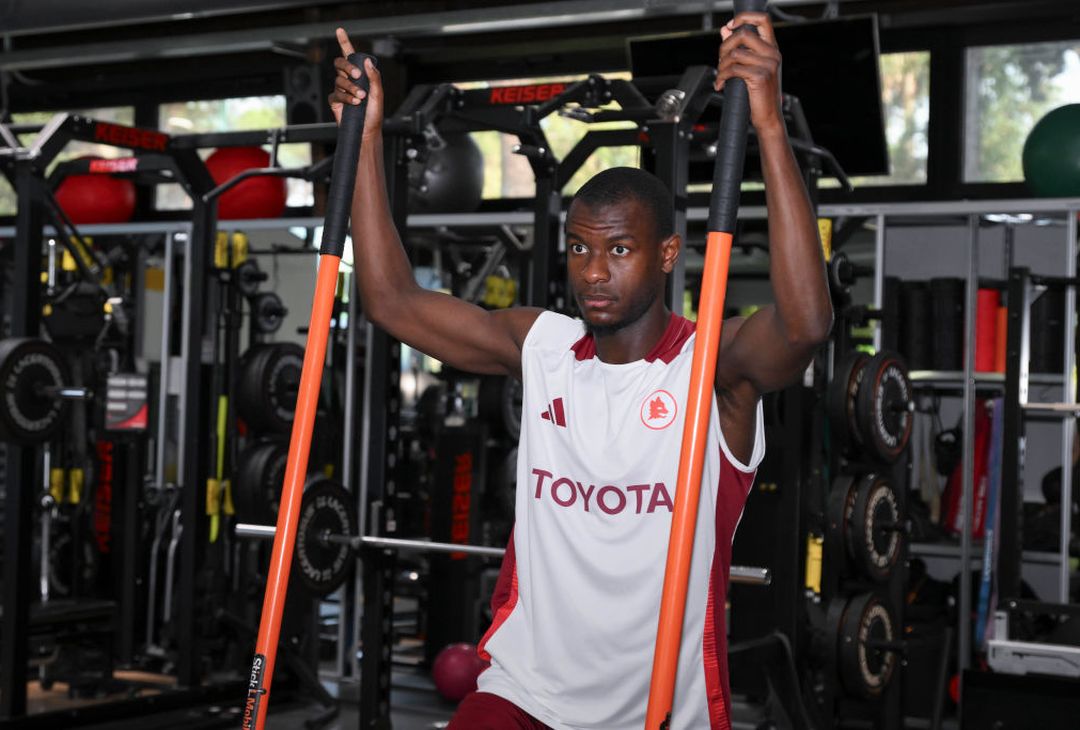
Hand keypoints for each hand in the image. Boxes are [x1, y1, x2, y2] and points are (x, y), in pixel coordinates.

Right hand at [328, 27, 382, 139]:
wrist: (367, 132)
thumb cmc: (374, 115)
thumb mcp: (379, 95)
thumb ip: (374, 77)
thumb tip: (368, 62)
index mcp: (360, 75)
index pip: (351, 55)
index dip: (344, 42)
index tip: (340, 30)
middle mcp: (349, 80)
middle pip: (340, 64)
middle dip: (348, 67)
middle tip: (357, 75)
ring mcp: (341, 90)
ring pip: (339, 80)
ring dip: (350, 87)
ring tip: (360, 98)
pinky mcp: (335, 101)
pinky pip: (336, 94)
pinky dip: (345, 97)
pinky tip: (354, 103)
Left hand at [714, 12, 782, 133]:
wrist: (769, 117)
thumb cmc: (760, 95)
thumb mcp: (751, 68)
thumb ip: (739, 48)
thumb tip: (725, 30)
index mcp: (772, 48)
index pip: (763, 19)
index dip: (744, 17)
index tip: (730, 26)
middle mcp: (772, 53)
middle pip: (743, 34)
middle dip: (724, 46)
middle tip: (720, 61)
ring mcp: (768, 64)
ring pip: (734, 54)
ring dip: (721, 66)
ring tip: (721, 76)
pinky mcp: (760, 76)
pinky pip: (733, 69)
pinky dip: (722, 77)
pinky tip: (721, 85)